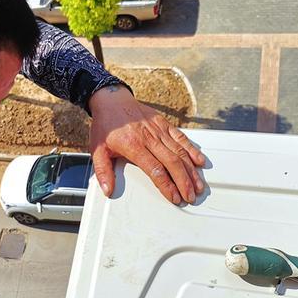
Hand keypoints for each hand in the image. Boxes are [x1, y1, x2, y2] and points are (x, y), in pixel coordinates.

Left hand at [88, 85, 205, 203]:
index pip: (155, 170)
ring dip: (191, 170)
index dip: (167, 185)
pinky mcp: (164, 124)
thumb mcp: (97, 150)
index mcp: (133, 146)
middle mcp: (149, 138)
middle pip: (172, 162)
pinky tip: (200, 162)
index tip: (174, 197)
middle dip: (184, 182)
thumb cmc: (105, 125)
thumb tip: (107, 190)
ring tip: (198, 185)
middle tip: (190, 196)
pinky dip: (192, 150)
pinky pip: (181, 137)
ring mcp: (159, 130)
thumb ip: (103, 171)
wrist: (111, 100)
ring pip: (180, 152)